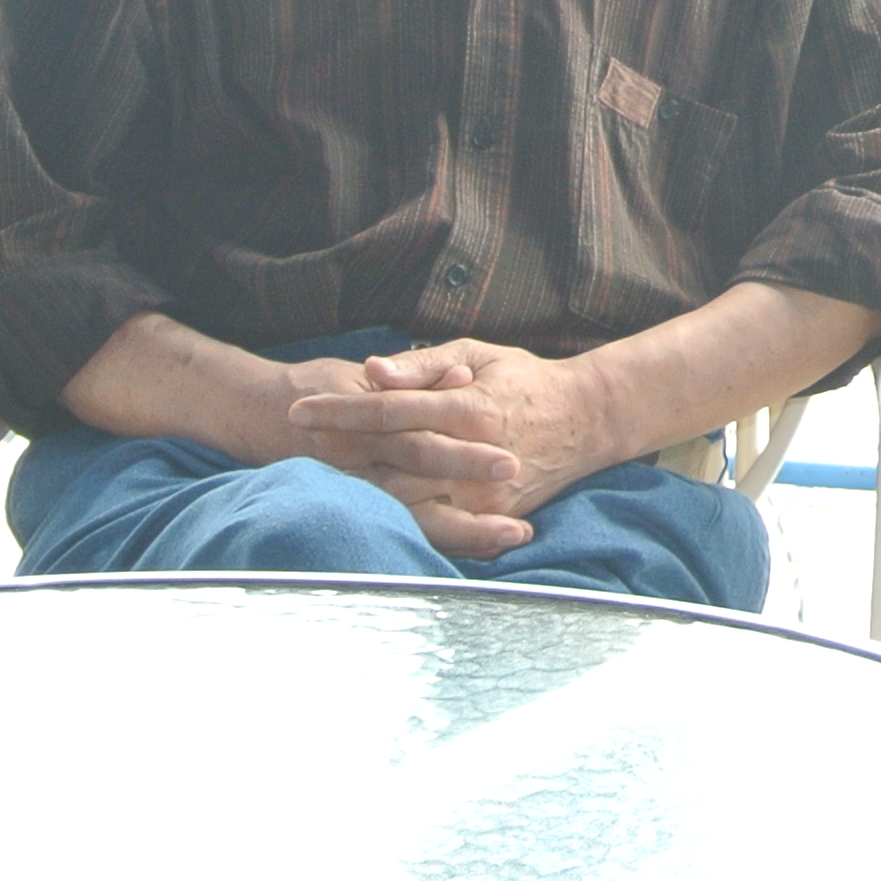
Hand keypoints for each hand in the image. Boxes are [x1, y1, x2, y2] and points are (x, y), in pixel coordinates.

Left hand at [286, 340, 630, 558]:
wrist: (587, 421)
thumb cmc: (526, 381)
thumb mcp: (479, 354)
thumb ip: (424, 365)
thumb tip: (373, 372)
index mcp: (468, 407)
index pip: (389, 409)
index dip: (339, 410)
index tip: (299, 409)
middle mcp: (473, 453)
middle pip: (388, 457)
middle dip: (336, 449)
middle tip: (293, 442)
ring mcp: (482, 491)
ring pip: (405, 498)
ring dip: (357, 488)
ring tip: (317, 476)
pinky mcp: (491, 516)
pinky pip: (434, 526)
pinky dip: (396, 520)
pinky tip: (362, 509)